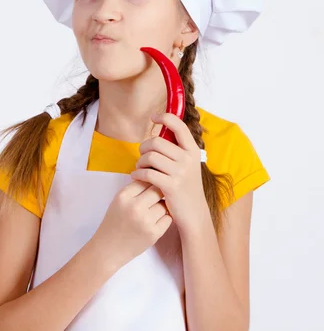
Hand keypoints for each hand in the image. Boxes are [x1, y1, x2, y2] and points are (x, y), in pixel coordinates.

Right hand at [94, 180, 172, 269]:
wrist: (108, 249)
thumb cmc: (114, 223)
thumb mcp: (118, 201)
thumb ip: (134, 189)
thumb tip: (155, 176)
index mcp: (123, 196)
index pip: (145, 179)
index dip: (150, 182)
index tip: (150, 188)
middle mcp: (134, 207)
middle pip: (157, 190)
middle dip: (159, 193)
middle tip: (156, 199)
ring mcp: (145, 221)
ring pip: (164, 204)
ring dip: (162, 206)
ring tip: (154, 212)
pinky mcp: (154, 233)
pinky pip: (168, 218)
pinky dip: (164, 219)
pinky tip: (156, 222)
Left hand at [130, 112, 206, 230]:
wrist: (194, 213)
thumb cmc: (186, 187)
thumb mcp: (188, 165)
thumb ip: (178, 150)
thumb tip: (161, 132)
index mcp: (193, 151)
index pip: (179, 126)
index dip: (165, 117)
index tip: (153, 118)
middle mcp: (188, 159)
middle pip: (156, 142)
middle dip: (144, 148)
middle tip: (142, 156)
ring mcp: (180, 173)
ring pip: (150, 157)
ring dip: (140, 162)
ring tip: (140, 168)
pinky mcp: (171, 186)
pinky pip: (147, 173)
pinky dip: (138, 174)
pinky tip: (136, 176)